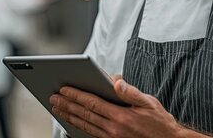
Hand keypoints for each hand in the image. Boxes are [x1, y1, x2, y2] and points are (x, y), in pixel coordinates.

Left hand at [50, 78, 189, 137]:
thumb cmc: (159, 122)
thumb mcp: (149, 102)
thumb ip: (130, 92)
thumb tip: (116, 81)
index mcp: (121, 116)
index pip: (92, 103)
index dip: (76, 95)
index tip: (64, 89)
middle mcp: (113, 129)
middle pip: (84, 114)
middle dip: (67, 105)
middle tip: (53, 98)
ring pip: (85, 125)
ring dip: (69, 116)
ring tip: (57, 109)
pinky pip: (91, 135)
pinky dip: (78, 129)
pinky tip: (70, 125)